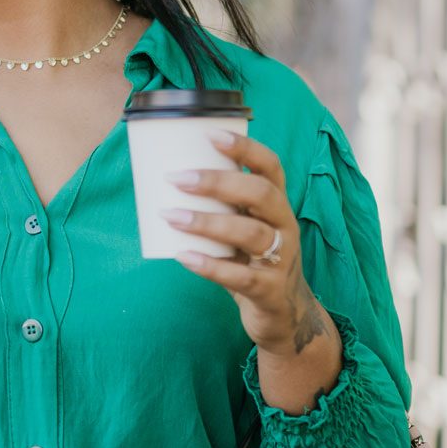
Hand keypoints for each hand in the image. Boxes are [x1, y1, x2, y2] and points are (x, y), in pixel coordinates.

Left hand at [162, 129, 330, 356]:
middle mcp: (285, 226)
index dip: (245, 148)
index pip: (270, 167)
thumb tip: (161, 181)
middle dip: (218, 182)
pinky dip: (211, 266)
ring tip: (171, 216)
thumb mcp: (242, 227)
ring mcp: (282, 259)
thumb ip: (218, 207)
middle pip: (261, 194)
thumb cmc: (252, 259)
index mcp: (277, 204)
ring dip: (208, 222)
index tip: (211, 134)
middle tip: (177, 178)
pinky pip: (241, 276)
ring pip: (251, 234)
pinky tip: (184, 257)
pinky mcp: (270, 291)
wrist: (283, 313)